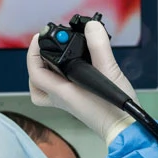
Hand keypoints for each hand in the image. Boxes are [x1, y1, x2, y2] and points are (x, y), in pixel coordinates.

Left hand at [27, 21, 135, 143]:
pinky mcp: (78, 102)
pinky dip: (61, 75)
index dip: (33, 53)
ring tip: (57, 55)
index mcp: (63, 93)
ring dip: (46, 70)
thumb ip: (99, 47)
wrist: (124, 130)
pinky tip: (76, 67)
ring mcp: (69, 102)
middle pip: (36, 81)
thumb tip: (91, 27)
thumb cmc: (115, 109)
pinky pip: (60, 87)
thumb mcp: (109, 72)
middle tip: (46, 46)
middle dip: (36, 62)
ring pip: (46, 86)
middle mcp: (62, 98)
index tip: (40, 37)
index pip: (36, 72)